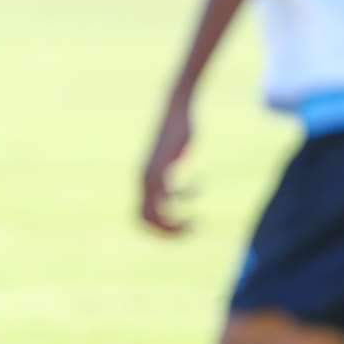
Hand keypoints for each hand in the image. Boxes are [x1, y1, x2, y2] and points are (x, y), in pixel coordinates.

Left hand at [140, 94, 193, 233]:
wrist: (175, 111)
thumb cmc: (176, 135)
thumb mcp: (171, 160)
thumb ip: (169, 174)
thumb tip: (172, 187)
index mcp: (143, 182)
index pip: (141, 217)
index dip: (157, 229)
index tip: (179, 228)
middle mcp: (143, 181)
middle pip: (146, 220)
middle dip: (167, 232)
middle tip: (189, 230)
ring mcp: (151, 174)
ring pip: (156, 212)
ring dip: (175, 224)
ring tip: (195, 223)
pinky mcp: (162, 166)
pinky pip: (170, 192)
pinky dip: (187, 195)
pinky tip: (202, 185)